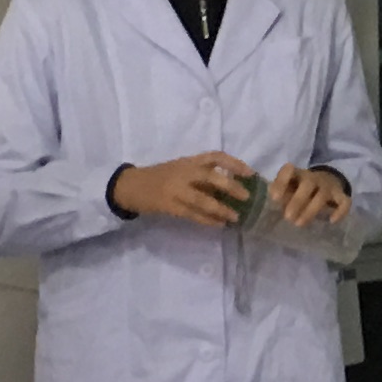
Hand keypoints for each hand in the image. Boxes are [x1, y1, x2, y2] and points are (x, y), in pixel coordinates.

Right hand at [114, 153, 262, 226]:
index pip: (215, 156)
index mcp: (189, 161)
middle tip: (247, 197)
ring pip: (202, 199)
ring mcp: (175, 189)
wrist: (131, 185)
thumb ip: (202, 175)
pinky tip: (219, 225)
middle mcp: (184, 172)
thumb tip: (231, 187)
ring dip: (221, 209)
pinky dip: (207, 220)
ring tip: (236, 217)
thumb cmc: (162, 176)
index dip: (234, 163)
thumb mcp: (182, 168)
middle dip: (231, 186)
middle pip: (211, 177)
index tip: (250, 173)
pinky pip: (191, 214)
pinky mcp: (168, 205)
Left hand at [267, 164, 351, 228]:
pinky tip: (331, 221)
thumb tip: (260, 207)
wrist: (327, 182)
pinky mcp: (340, 195)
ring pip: (322, 195)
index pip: (288, 170)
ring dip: (311, 210)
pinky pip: (344, 202)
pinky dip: (340, 211)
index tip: (274, 198)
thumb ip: (278, 195)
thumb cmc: (300, 188)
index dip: (281, 181)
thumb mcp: (288, 188)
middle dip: (297, 201)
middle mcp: (312, 178)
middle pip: (307, 184)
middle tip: (288, 217)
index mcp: (296, 174)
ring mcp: (327, 186)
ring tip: (300, 224)